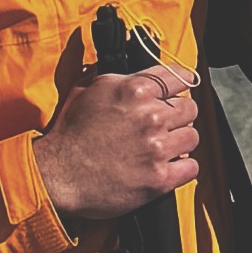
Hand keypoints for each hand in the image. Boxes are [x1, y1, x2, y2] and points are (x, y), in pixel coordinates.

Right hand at [36, 58, 199, 228]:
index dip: (179, 87)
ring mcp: (157, 148)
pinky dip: (183, 168)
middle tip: (165, 126)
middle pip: (190, 108)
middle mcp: (150, 116)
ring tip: (164, 148)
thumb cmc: (69, 133)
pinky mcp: (159, 178)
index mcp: (135, 90)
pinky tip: (169, 167)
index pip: (179, 77)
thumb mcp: (87, 90)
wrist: (58, 174)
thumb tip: (133, 74)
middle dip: (179, 116)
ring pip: (193, 137)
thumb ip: (117, 79)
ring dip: (181, 142)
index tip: (178, 94)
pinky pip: (191, 168)